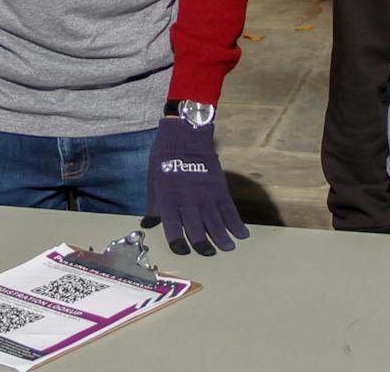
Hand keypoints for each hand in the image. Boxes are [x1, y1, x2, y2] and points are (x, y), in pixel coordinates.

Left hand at [141, 118, 247, 255]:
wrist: (184, 137)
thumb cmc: (164, 160)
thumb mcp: (153, 182)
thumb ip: (153, 205)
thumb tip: (148, 225)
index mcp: (168, 198)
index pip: (172, 225)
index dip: (177, 241)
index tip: (183, 251)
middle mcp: (187, 199)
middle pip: (196, 226)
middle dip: (202, 243)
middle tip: (208, 253)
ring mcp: (205, 193)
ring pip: (215, 220)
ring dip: (222, 236)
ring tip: (227, 248)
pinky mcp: (219, 187)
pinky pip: (229, 209)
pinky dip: (236, 222)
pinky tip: (242, 234)